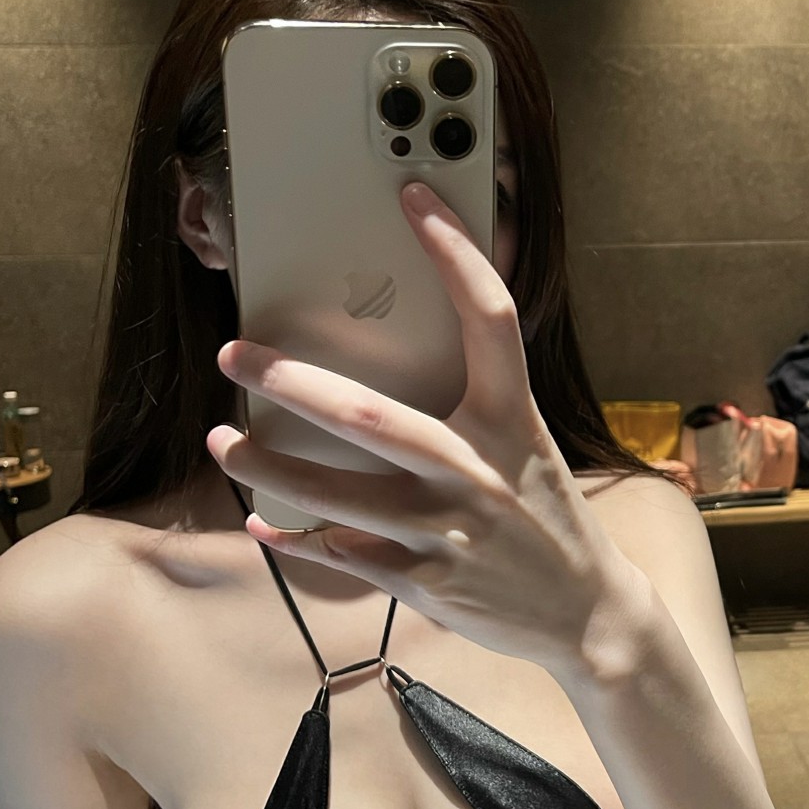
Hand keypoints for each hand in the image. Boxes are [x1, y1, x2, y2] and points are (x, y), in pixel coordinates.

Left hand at [206, 179, 644, 676]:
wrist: (586, 613)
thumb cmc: (542, 516)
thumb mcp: (525, 448)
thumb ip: (471, 406)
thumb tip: (384, 362)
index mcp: (513, 420)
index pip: (490, 318)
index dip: (455, 251)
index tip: (414, 195)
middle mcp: (480, 471)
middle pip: (370, 416)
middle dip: (290, 384)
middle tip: (234, 356)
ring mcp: (450, 531)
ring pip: (336, 494)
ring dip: (267, 466)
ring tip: (222, 443)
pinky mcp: (427, 582)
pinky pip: (341, 553)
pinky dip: (294, 539)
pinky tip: (261, 522)